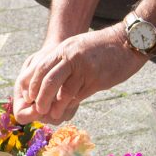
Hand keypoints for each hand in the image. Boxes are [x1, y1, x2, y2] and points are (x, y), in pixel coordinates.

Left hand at [11, 28, 146, 125]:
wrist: (127, 41)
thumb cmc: (100, 47)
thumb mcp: (76, 47)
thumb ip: (62, 60)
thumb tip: (45, 78)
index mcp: (64, 49)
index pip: (41, 68)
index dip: (32, 84)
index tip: (28, 96)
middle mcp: (72, 57)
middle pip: (48, 81)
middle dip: (40, 98)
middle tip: (38, 109)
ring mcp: (85, 69)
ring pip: (64, 92)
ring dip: (56, 106)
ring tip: (53, 114)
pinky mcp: (97, 79)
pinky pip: (80, 95)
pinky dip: (72, 104)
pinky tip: (69, 108)